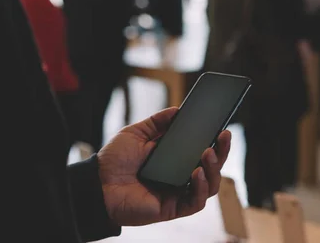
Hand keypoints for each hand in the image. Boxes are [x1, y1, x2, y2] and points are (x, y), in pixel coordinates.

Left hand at [97, 107, 231, 226]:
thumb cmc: (114, 160)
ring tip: (208, 152)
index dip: (215, 141)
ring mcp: (177, 193)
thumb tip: (177, 110)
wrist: (96, 184)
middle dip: (222, 152)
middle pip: (211, 167)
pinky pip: (195, 202)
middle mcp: (179, 176)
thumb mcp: (135, 133)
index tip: (222, 126)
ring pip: (209, 185)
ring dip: (214, 169)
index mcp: (173, 159)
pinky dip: (200, 188)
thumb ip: (156, 122)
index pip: (201, 150)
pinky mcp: (172, 208)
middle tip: (223, 135)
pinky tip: (196, 173)